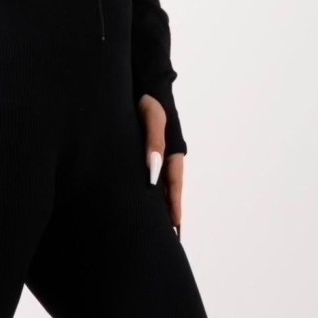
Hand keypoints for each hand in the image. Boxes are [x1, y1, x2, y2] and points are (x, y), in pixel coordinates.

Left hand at [138, 93, 184, 239]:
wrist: (142, 81)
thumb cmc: (148, 99)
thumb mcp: (152, 119)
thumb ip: (154, 144)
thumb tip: (153, 175)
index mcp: (174, 149)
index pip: (175, 184)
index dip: (175, 206)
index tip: (176, 229)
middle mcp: (168, 153)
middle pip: (170, 187)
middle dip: (170, 210)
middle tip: (171, 237)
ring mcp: (158, 152)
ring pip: (161, 183)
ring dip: (160, 202)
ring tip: (158, 225)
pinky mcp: (145, 148)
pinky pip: (150, 173)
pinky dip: (150, 189)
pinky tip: (142, 198)